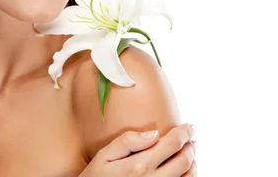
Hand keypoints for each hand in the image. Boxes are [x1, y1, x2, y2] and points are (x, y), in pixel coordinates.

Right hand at [80, 123, 196, 175]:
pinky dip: (189, 176)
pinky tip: (185, 170)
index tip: (189, 126)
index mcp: (139, 165)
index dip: (184, 132)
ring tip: (189, 152)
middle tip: (191, 138)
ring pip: (189, 176)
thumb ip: (127, 142)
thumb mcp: (103, 157)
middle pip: (184, 160)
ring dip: (193, 162)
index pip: (171, 144)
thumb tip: (153, 133)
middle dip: (190, 146)